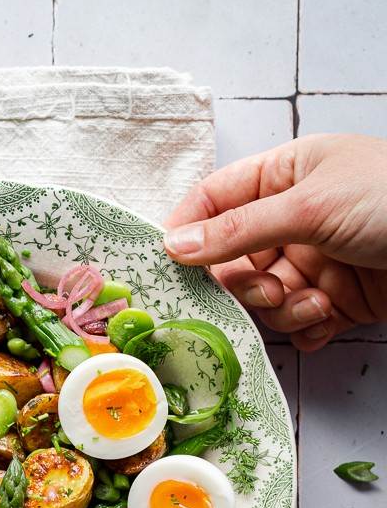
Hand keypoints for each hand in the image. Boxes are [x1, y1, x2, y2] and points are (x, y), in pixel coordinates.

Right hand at [163, 134, 386, 349]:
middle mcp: (294, 220)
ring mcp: (315, 262)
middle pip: (233, 261)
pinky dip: (306, 331)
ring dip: (282, 310)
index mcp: (285, 177)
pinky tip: (326, 321)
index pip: (215, 201)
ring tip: (315, 303)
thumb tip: (174, 244)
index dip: (188, 231)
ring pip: (264, 299)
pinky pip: (298, 325)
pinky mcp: (337, 301)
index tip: (169, 264)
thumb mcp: (309, 205)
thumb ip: (238, 229)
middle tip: (268, 289)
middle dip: (245, 284)